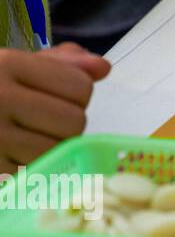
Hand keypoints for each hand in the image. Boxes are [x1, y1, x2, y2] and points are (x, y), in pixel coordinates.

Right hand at [0, 43, 111, 173]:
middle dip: (66, 121)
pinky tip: (14, 152)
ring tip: (28, 135)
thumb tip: (102, 68)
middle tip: (42, 119)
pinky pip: (35, 173)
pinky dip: (33, 166)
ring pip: (57, 150)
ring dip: (52, 146)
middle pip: (74, 122)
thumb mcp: (16, 63)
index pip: (80, 87)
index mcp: (6, 64)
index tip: (53, 93)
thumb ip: (63, 63)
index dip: (76, 93)